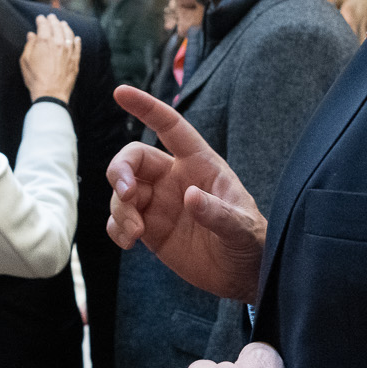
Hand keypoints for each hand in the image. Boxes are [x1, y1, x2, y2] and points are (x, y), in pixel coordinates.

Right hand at [20, 14, 81, 103]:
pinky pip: (77, 47)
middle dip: (53, 20)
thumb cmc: (35, 79)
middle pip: (57, 27)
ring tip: (63, 24)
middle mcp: (58, 43)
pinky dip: (76, 40)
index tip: (40, 18)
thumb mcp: (25, 61)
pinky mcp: (75, 60)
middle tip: (51, 17)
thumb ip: (29, 45)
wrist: (51, 93)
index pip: (43, 25)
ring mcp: (68, 51)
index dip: (41, 20)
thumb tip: (32, 35)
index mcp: (44, 41)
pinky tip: (76, 38)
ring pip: (69, 34)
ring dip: (65, 27)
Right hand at [107, 86, 264, 302]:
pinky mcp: (149, 229)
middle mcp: (174, 178)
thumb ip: (218, 213)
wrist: (243, 276)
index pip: (169, 126)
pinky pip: (120, 220)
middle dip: (120, 171)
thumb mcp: (241, 227)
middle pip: (133, 159)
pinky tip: (129, 243)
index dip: (146, 107)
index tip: (120, 92)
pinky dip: (116, 228)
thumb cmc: (250, 242)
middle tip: (127, 195)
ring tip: (136, 233)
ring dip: (120, 209)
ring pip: (122, 191)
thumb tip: (189, 197)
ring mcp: (159, 203)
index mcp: (199, 164)